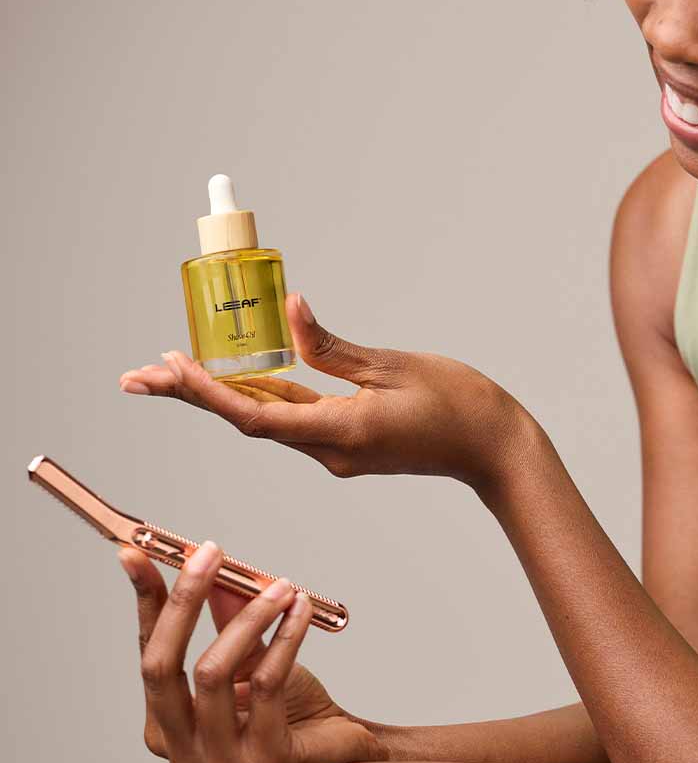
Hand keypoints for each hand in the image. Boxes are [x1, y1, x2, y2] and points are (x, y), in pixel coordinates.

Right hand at [117, 539, 385, 762]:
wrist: (338, 750)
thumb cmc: (288, 707)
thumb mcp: (252, 656)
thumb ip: (228, 620)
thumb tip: (213, 568)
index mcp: (166, 725)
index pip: (148, 652)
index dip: (145, 601)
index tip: (136, 552)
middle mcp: (181, 750)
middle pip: (162, 666)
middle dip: (184, 600)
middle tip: (211, 553)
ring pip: (213, 671)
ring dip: (250, 616)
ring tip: (282, 586)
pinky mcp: (262, 760)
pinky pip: (266, 681)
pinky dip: (285, 635)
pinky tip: (301, 608)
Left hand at [118, 292, 535, 492]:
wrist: (493, 448)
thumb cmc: (458, 404)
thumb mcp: (395, 366)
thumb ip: (334, 346)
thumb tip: (291, 310)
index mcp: (343, 432)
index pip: (258, 416)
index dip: (208, 393)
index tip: (168, 368)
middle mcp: (330, 451)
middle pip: (249, 420)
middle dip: (193, 396)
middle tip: (139, 376)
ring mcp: (338, 451)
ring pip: (267, 420)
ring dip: (220, 397)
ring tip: (170, 372)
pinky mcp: (347, 443)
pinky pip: (295, 419)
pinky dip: (261, 398)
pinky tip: (235, 378)